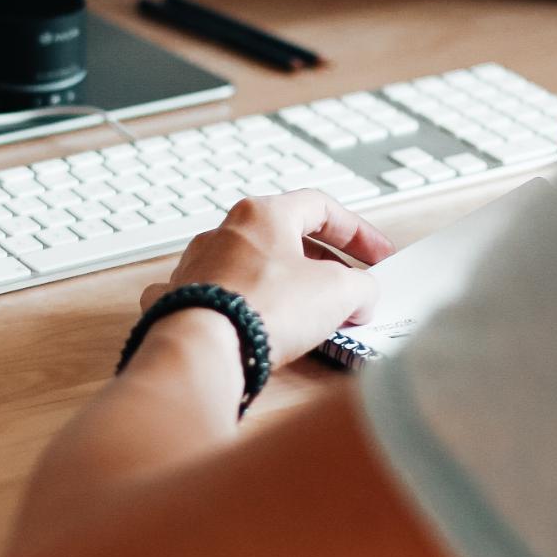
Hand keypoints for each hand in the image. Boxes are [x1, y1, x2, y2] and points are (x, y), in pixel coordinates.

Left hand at [141, 191, 396, 366]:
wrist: (204, 349)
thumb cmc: (264, 308)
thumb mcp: (339, 291)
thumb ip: (361, 286)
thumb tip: (361, 296)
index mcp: (262, 214)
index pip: (320, 207)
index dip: (356, 232)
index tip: (375, 254)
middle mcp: (224, 233)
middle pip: (285, 239)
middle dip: (324, 265)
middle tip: (347, 288)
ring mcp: (198, 266)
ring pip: (253, 269)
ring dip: (286, 288)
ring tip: (310, 316)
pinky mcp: (182, 302)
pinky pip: (223, 297)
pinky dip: (248, 309)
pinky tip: (261, 327)